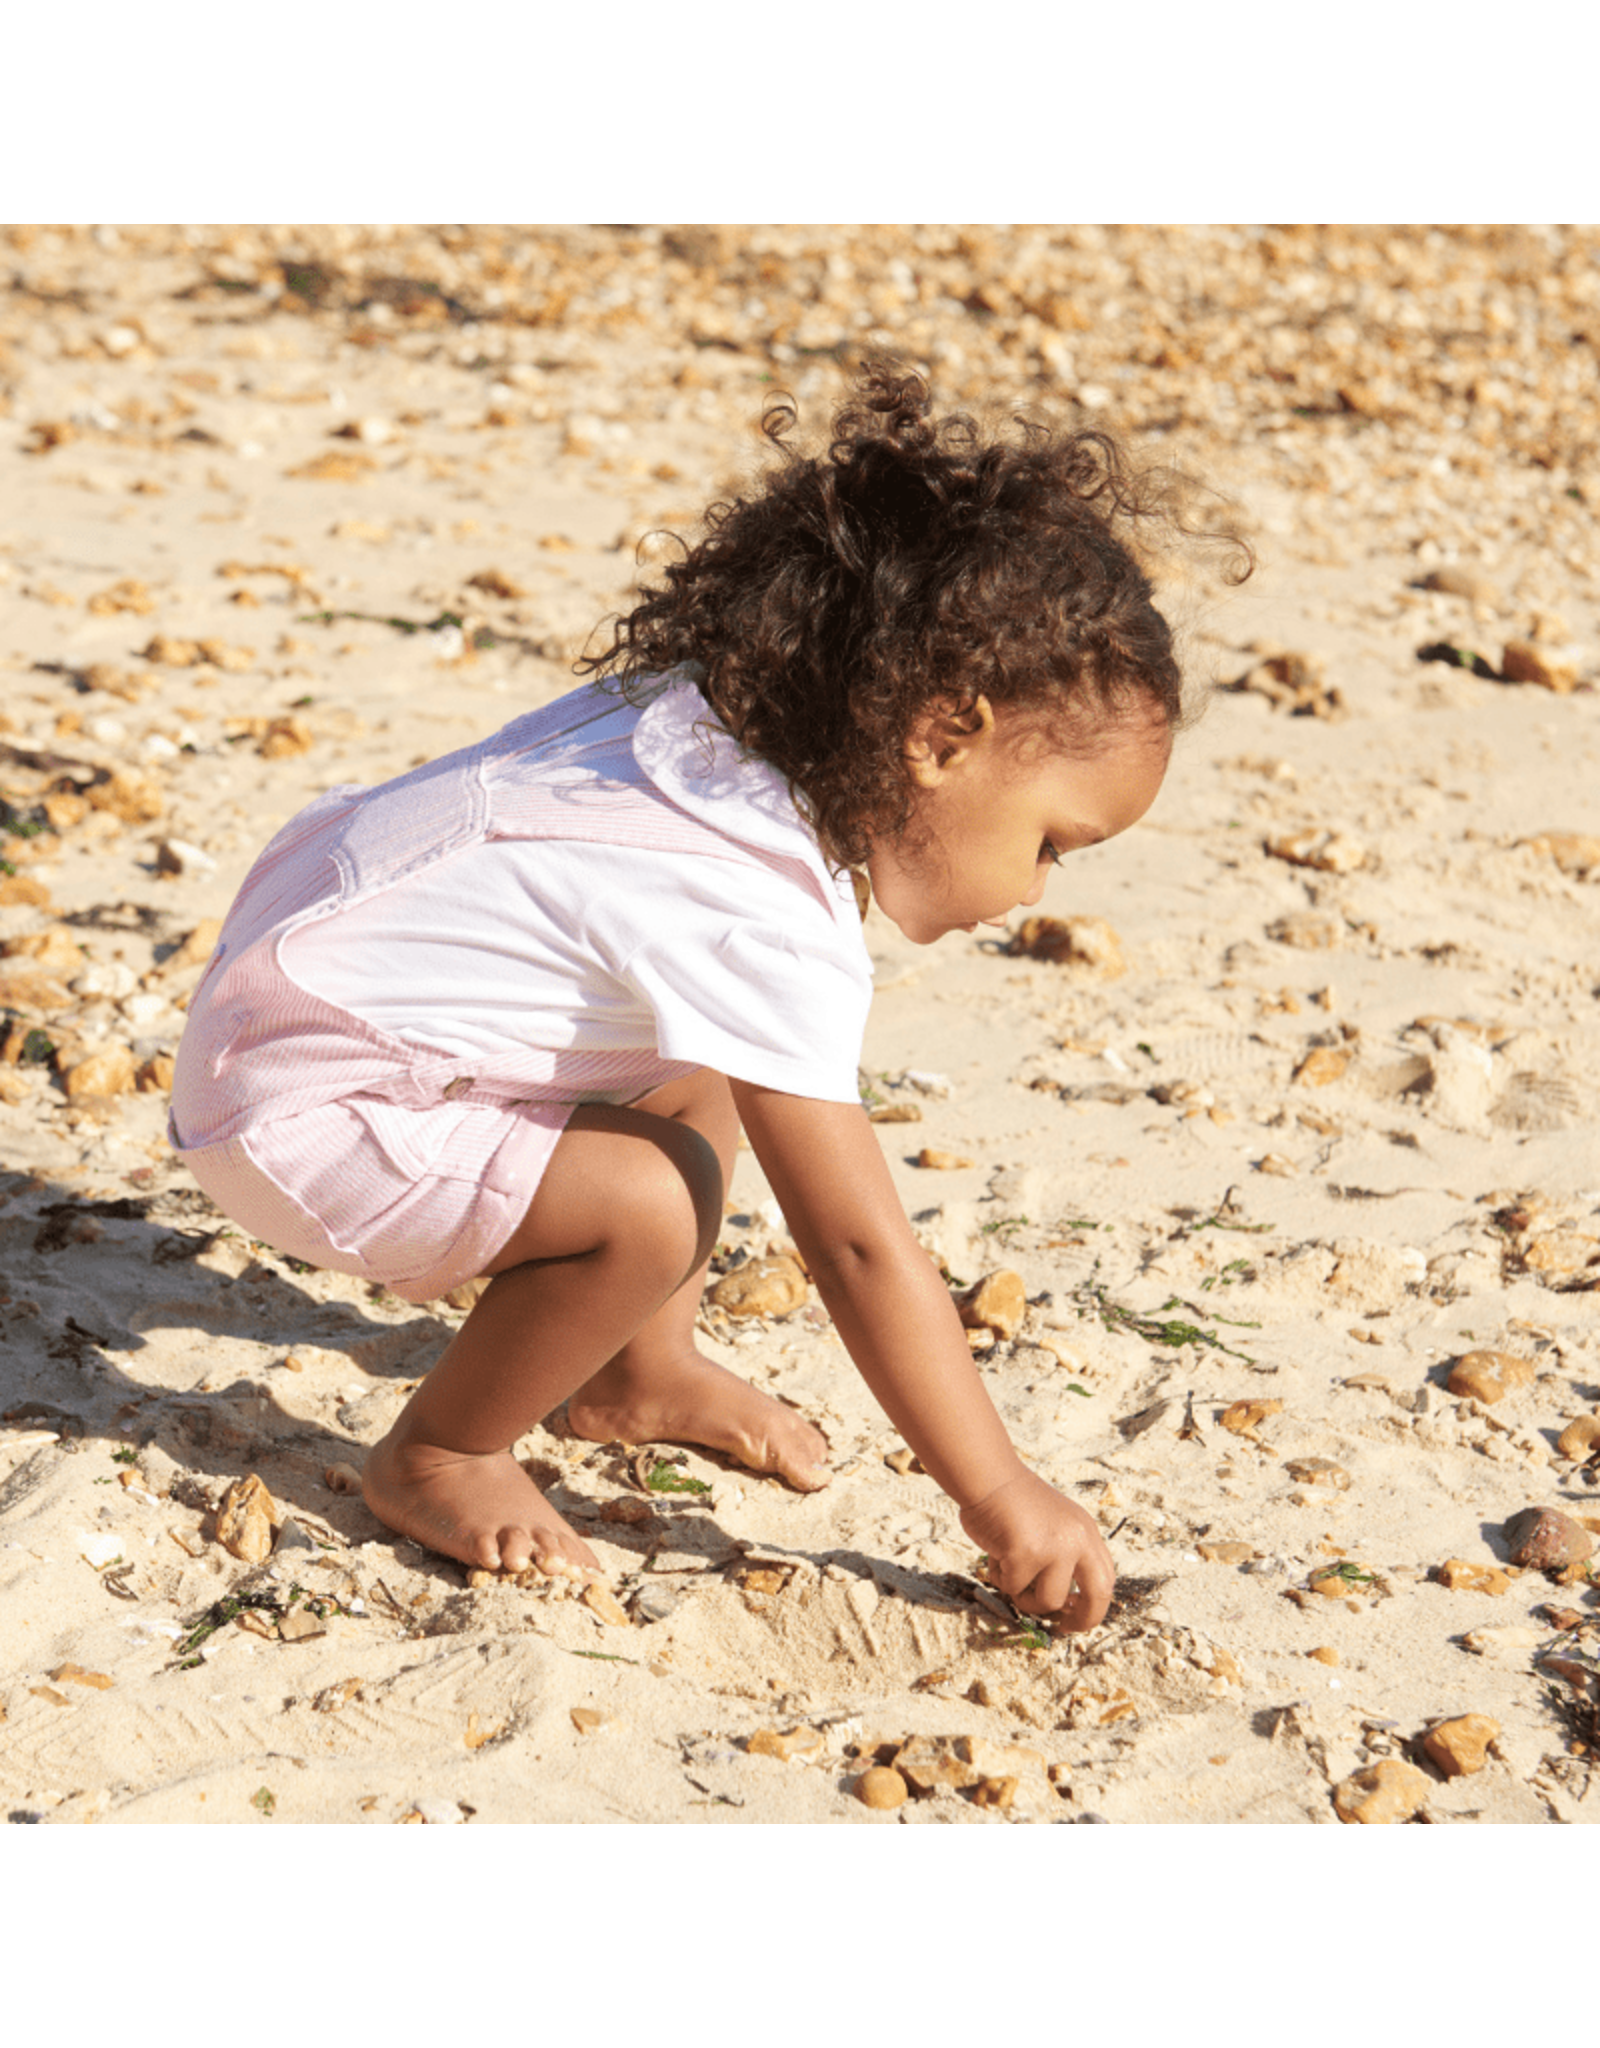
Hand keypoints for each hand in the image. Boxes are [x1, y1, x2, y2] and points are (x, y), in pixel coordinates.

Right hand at [959, 1469, 1113, 1632]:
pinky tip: (995, 1551)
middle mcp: (1077, 1540)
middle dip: (1081, 1620)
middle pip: (1095, 1597)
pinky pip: (1012, 1587)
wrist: (989, 1478)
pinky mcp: (1026, 1555)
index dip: (1093, 1606)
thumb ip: (1065, 1557)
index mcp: (1086, 1533)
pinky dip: (999, 1575)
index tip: (1074, 1618)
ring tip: (1009, 1569)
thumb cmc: (1014, 1503)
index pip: (1105, 1580)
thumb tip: (1065, 1606)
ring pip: (1047, 1601)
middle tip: (1061, 1628)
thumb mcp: (1055, 1525)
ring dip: (1024, 1596)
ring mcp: (1054, 1548)